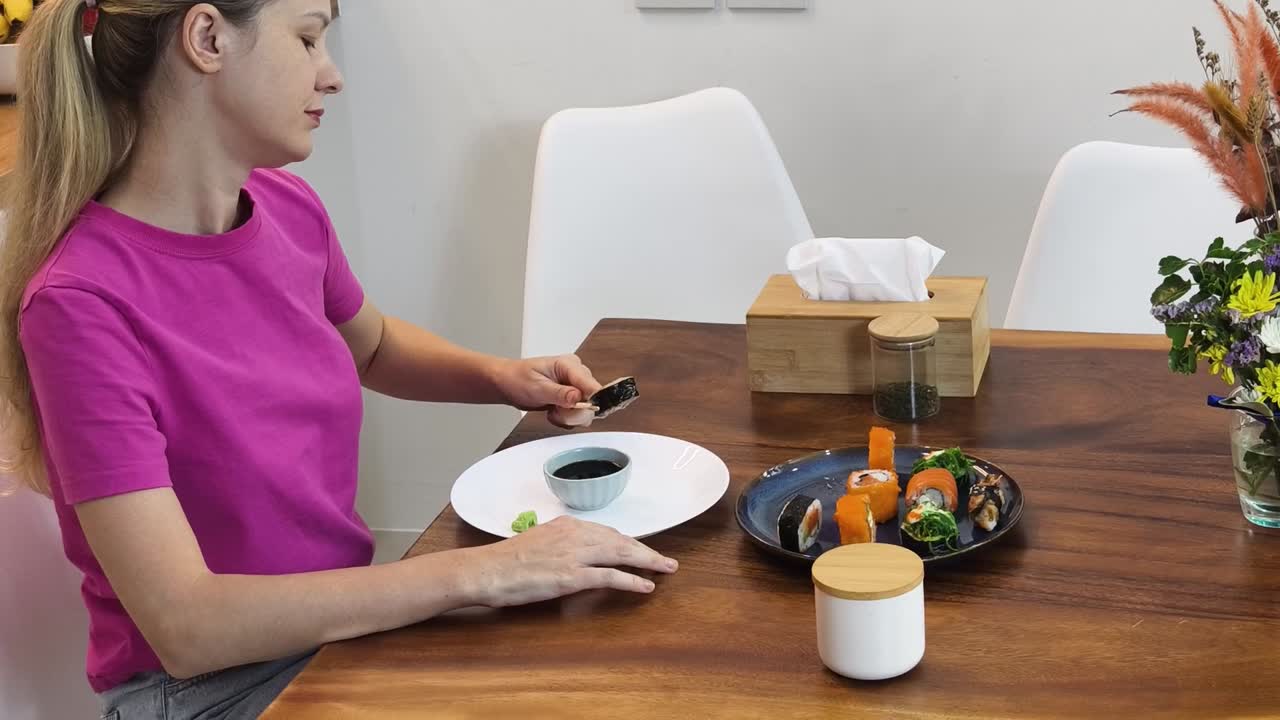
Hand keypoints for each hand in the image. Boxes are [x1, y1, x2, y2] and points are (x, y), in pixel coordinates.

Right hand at [465, 516, 677, 606]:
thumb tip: (570, 554)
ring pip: (621, 554)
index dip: (627, 543)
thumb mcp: (536, 542)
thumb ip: (558, 544)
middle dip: (646, 550)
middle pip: (620, 540)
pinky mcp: (572, 577)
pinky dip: (632, 580)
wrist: (487, 570)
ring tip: (665, 569)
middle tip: (665, 560)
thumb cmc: (504, 561)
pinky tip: (646, 586)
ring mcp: (574, 555)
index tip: (641, 550)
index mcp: (566, 525)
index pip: (606, 532)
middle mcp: (574, 535)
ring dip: (647, 562)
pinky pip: (610, 577)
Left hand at [491, 355, 602, 428]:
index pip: (592, 385)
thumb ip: (559, 393)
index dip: (591, 402)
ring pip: (586, 411)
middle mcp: (577, 374)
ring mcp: (576, 387)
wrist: (507, 383)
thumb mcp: (537, 387)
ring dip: (568, 417)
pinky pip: (578, 415)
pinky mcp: (573, 398)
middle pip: (592, 401)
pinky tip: (553, 411)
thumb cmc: (517, 378)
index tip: (580, 411)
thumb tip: (578, 397)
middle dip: (573, 412)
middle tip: (555, 410)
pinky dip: (564, 418)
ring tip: (552, 409)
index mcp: (570, 365)